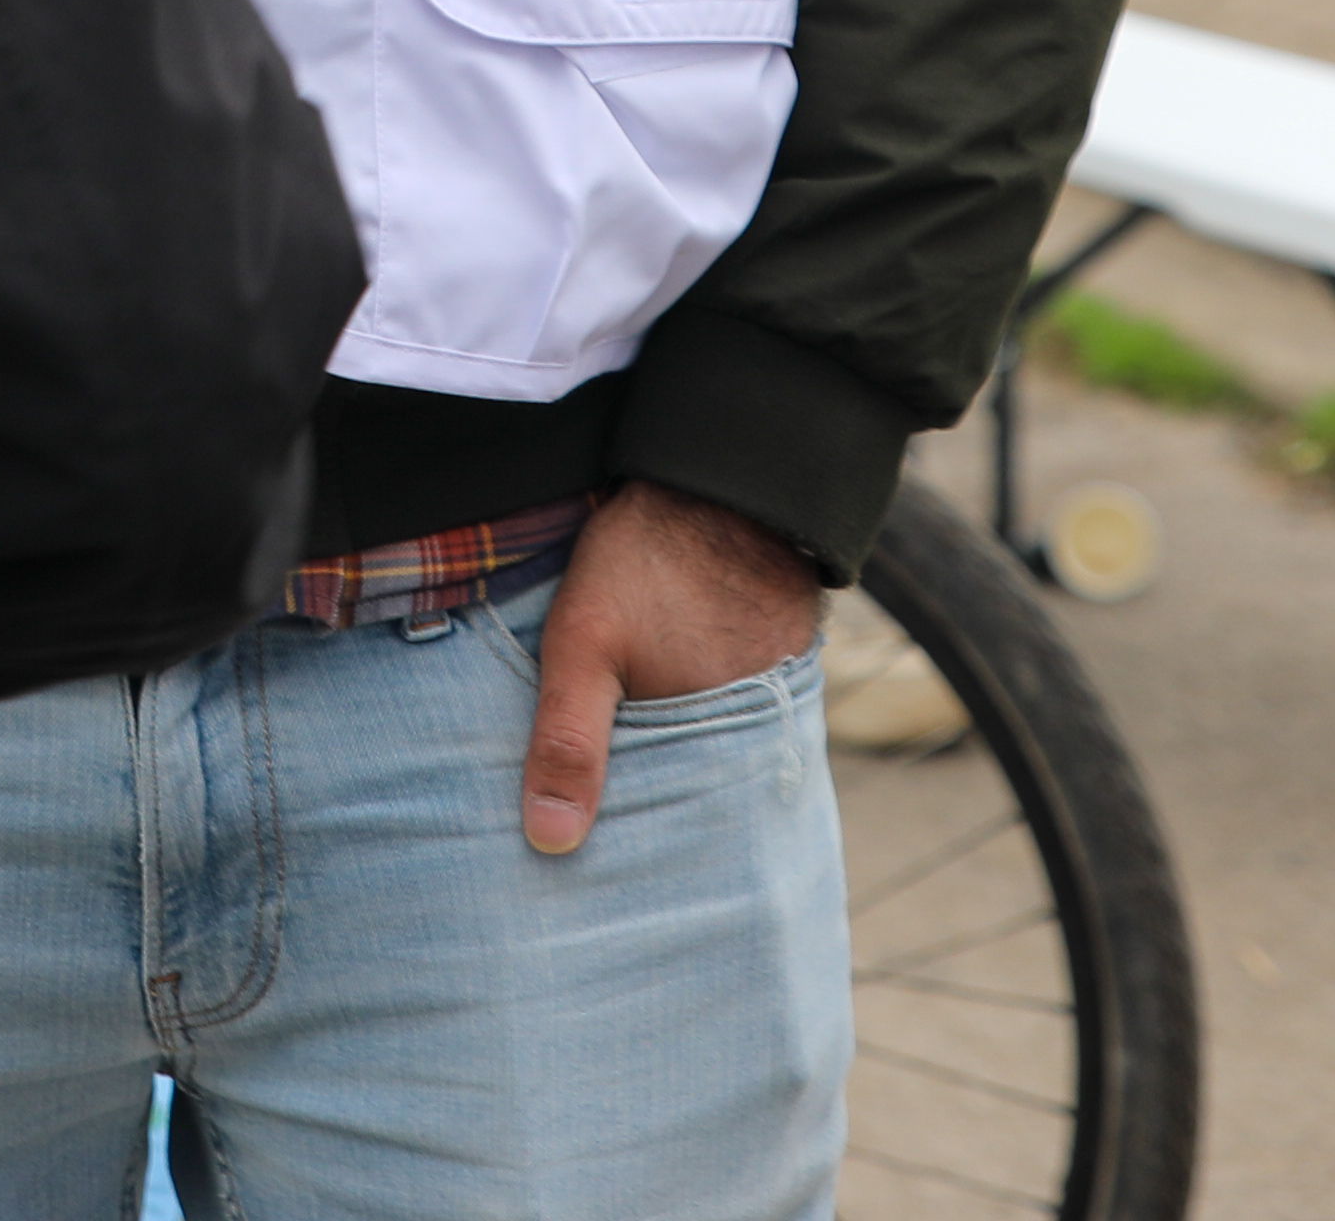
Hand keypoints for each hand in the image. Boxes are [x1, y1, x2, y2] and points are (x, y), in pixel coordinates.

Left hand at [520, 481, 820, 854]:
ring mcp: (778, 691)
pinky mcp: (782, 656)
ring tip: (627, 763)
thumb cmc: (646, 559)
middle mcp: (764, 730)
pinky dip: (701, 712)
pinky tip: (664, 699)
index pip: (680, 823)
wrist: (716, 476)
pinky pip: (737, 705)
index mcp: (722, 745)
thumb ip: (568, 741)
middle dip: (656, 806)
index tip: (594, 857)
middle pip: (700, 787)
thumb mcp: (584, 647)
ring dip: (678, 754)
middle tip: (604, 820)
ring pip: (718, 745)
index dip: (637, 840)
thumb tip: (551, 841)